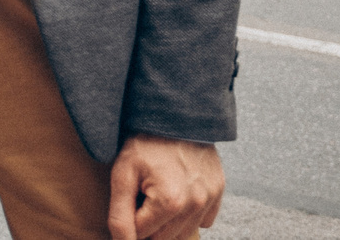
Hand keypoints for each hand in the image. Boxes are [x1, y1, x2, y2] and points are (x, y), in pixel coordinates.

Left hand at [107, 133, 223, 239]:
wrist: (174, 113)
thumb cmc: (144, 142)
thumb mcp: (122, 176)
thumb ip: (120, 218)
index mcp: (170, 203)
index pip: (141, 235)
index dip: (131, 217)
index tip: (132, 194)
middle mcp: (195, 204)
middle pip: (163, 238)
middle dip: (149, 222)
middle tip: (144, 193)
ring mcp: (210, 198)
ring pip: (182, 232)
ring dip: (168, 220)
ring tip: (160, 190)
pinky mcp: (219, 191)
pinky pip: (202, 220)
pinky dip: (189, 213)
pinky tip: (178, 191)